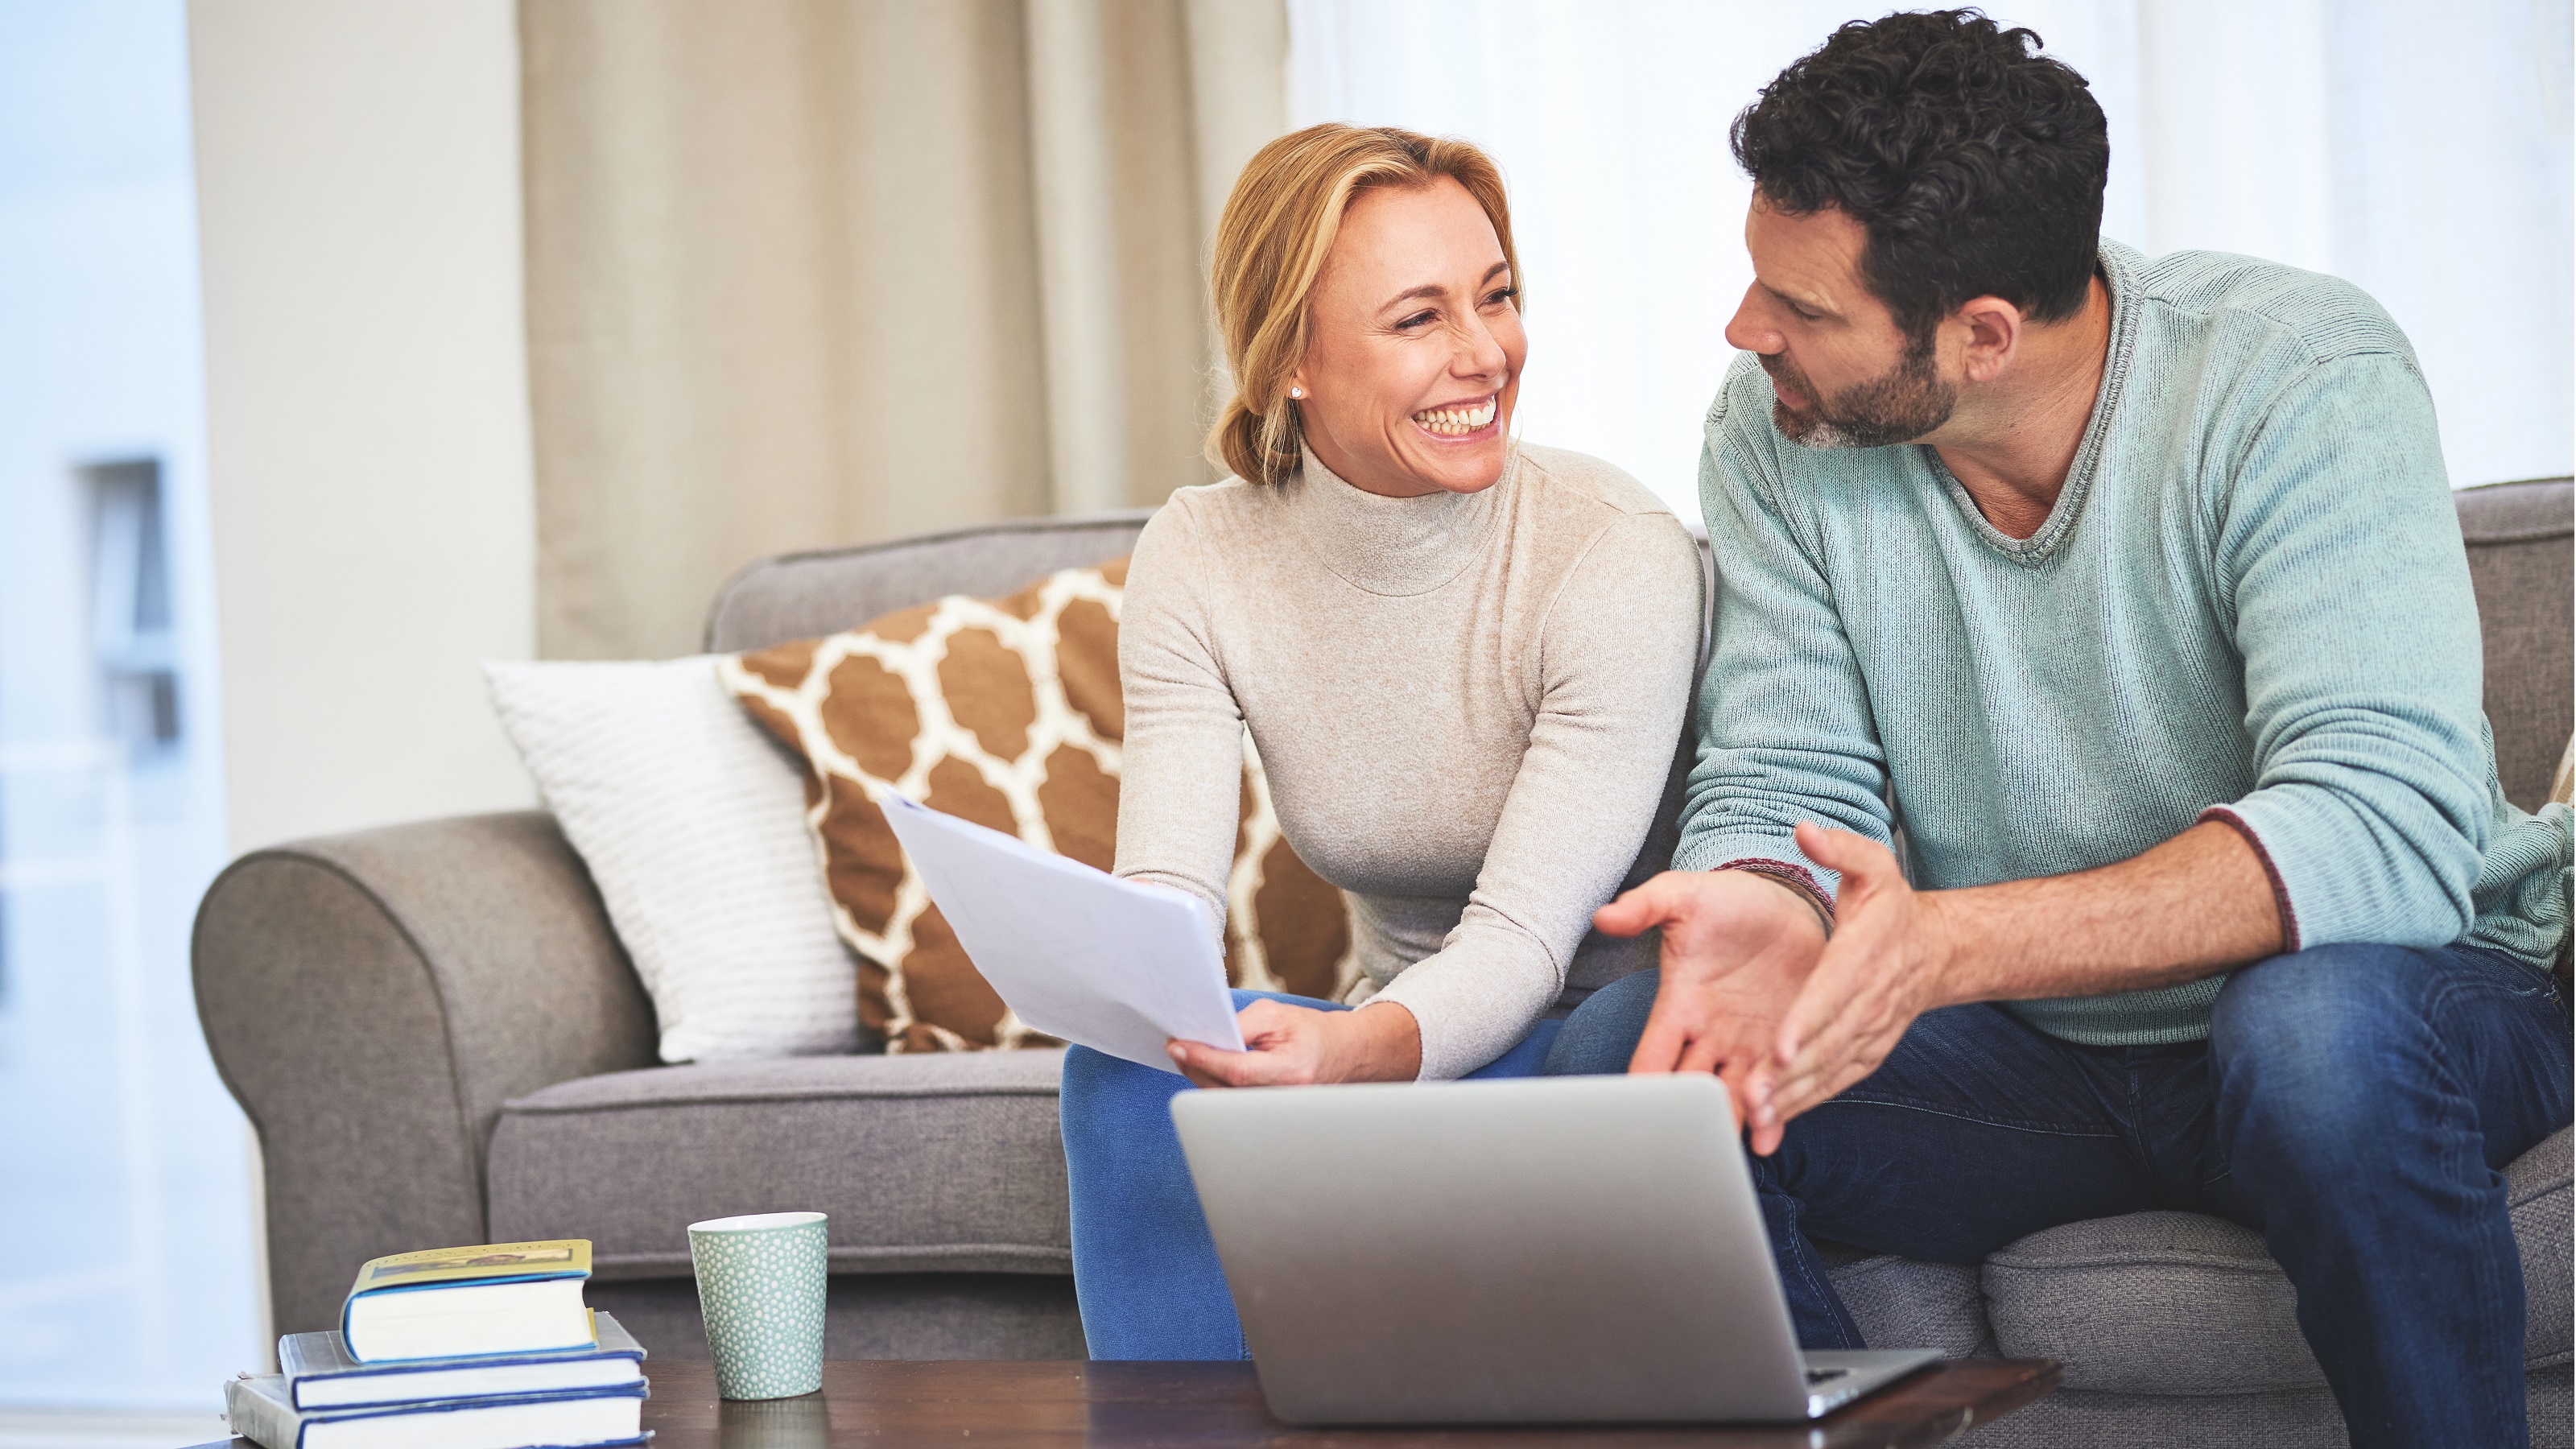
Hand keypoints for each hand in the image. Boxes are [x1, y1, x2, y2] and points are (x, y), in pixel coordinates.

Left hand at [1167, 1000, 1421, 1087]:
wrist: (1344, 1054)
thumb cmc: (1311, 1031)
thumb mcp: (1276, 1014)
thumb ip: (1241, 1024)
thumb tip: (1207, 1036)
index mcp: (1291, 1069)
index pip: (1239, 1070)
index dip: (1205, 1059)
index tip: (1179, 1046)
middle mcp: (1285, 1097)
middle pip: (1225, 1090)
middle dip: (1196, 1068)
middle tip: (1177, 1048)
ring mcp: (1278, 1111)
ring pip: (1225, 1101)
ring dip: (1201, 1077)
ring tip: (1188, 1055)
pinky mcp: (1269, 1115)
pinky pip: (1233, 1104)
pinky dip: (1214, 1085)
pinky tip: (1205, 1069)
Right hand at [1594, 867, 1827, 1149]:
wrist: (1788, 907)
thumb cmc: (1729, 902)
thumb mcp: (1684, 896)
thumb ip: (1645, 906)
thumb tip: (1604, 916)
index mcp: (1679, 1006)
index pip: (1651, 1055)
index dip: (1643, 1084)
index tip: (1634, 1113)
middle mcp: (1709, 1037)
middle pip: (1689, 1090)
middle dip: (1685, 1118)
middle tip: (1682, 1143)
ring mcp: (1747, 1048)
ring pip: (1731, 1099)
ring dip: (1728, 1121)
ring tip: (1727, 1142)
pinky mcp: (1784, 1051)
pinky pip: (1774, 1093)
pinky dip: (1771, 1119)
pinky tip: (1768, 1139)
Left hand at [1743, 821, 1959, 1141]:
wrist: (1936, 951)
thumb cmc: (1892, 908)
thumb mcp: (1873, 866)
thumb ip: (1839, 848)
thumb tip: (1805, 830)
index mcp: (1863, 954)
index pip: (1833, 991)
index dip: (1807, 1020)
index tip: (1781, 1044)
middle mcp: (1867, 1000)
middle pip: (1826, 1042)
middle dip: (1790, 1071)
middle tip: (1752, 1094)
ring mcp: (1868, 1032)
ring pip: (1828, 1070)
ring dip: (1792, 1096)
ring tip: (1755, 1115)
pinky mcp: (1866, 1052)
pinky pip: (1834, 1082)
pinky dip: (1805, 1103)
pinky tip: (1773, 1120)